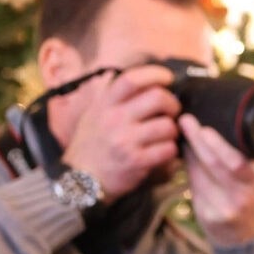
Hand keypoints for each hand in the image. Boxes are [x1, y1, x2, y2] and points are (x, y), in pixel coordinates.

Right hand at [58, 63, 180, 200]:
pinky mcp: (136, 161)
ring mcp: (125, 140)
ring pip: (168, 125)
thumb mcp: (90, 116)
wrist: (80, 181)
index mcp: (104, 104)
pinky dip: (171, 151)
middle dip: (173, 104)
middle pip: (158, 98)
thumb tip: (112, 73)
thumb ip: (103, 95)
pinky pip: (168, 149)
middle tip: (172, 112)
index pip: (131, 79)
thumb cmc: (89, 146)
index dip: (155, 74)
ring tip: (166, 136)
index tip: (168, 78)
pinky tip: (163, 153)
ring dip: (173, 131)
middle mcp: (114, 119)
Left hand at [180, 114, 253, 247]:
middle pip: (212, 165)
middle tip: (185, 120)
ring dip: (188, 153)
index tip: (203, 126)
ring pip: (198, 175)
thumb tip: (227, 130)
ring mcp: (220, 210)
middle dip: (196, 140)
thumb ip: (247, 162)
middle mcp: (238, 200)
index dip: (217, 145)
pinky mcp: (204, 216)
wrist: (250, 240)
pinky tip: (185, 157)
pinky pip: (193, 186)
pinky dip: (188, 170)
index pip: (235, 163)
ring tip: (183, 134)